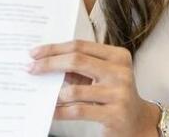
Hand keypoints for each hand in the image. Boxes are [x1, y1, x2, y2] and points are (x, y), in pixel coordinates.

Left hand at [28, 40, 159, 136]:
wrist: (138, 122)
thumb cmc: (114, 94)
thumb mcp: (102, 76)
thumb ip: (80, 68)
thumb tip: (46, 63)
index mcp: (117, 56)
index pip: (80, 46)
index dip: (54, 48)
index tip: (35, 53)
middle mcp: (120, 72)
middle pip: (76, 60)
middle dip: (49, 64)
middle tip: (31, 68)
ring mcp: (119, 93)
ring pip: (74, 89)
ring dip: (55, 93)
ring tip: (44, 95)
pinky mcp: (114, 114)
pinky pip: (78, 110)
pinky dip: (60, 111)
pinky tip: (51, 111)